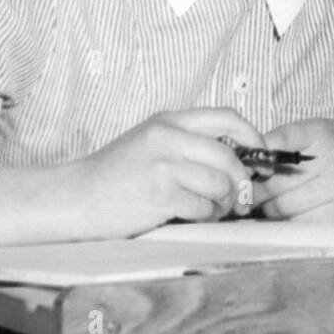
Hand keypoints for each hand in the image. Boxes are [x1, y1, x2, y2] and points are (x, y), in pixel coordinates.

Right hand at [69, 108, 259, 237]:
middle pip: (229, 156)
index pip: (227, 116)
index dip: (252, 136)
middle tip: (240, 199)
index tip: (259, 157)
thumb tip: (237, 158)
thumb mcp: (150, 142)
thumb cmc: (115, 175)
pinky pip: (203, 208)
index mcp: (168, 120)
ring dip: (223, 204)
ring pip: (220, 184)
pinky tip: (192, 217)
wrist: (74, 198)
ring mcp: (163, 166)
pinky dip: (205, 217)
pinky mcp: (159, 195)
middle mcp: (167, 137)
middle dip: (242, 182)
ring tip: (210, 209)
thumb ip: (187, 142)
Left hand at [253, 119, 333, 220]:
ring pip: (285, 210)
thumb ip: (282, 140)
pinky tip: (288, 218)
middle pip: (276, 187)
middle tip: (248, 195)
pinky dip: (289, 224)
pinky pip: (302, 227)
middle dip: (256, 193)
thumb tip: (244, 159)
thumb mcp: (317, 131)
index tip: (243, 172)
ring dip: (270, 211)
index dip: (254, 165)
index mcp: (322, 136)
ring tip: (269, 206)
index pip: (275, 150)